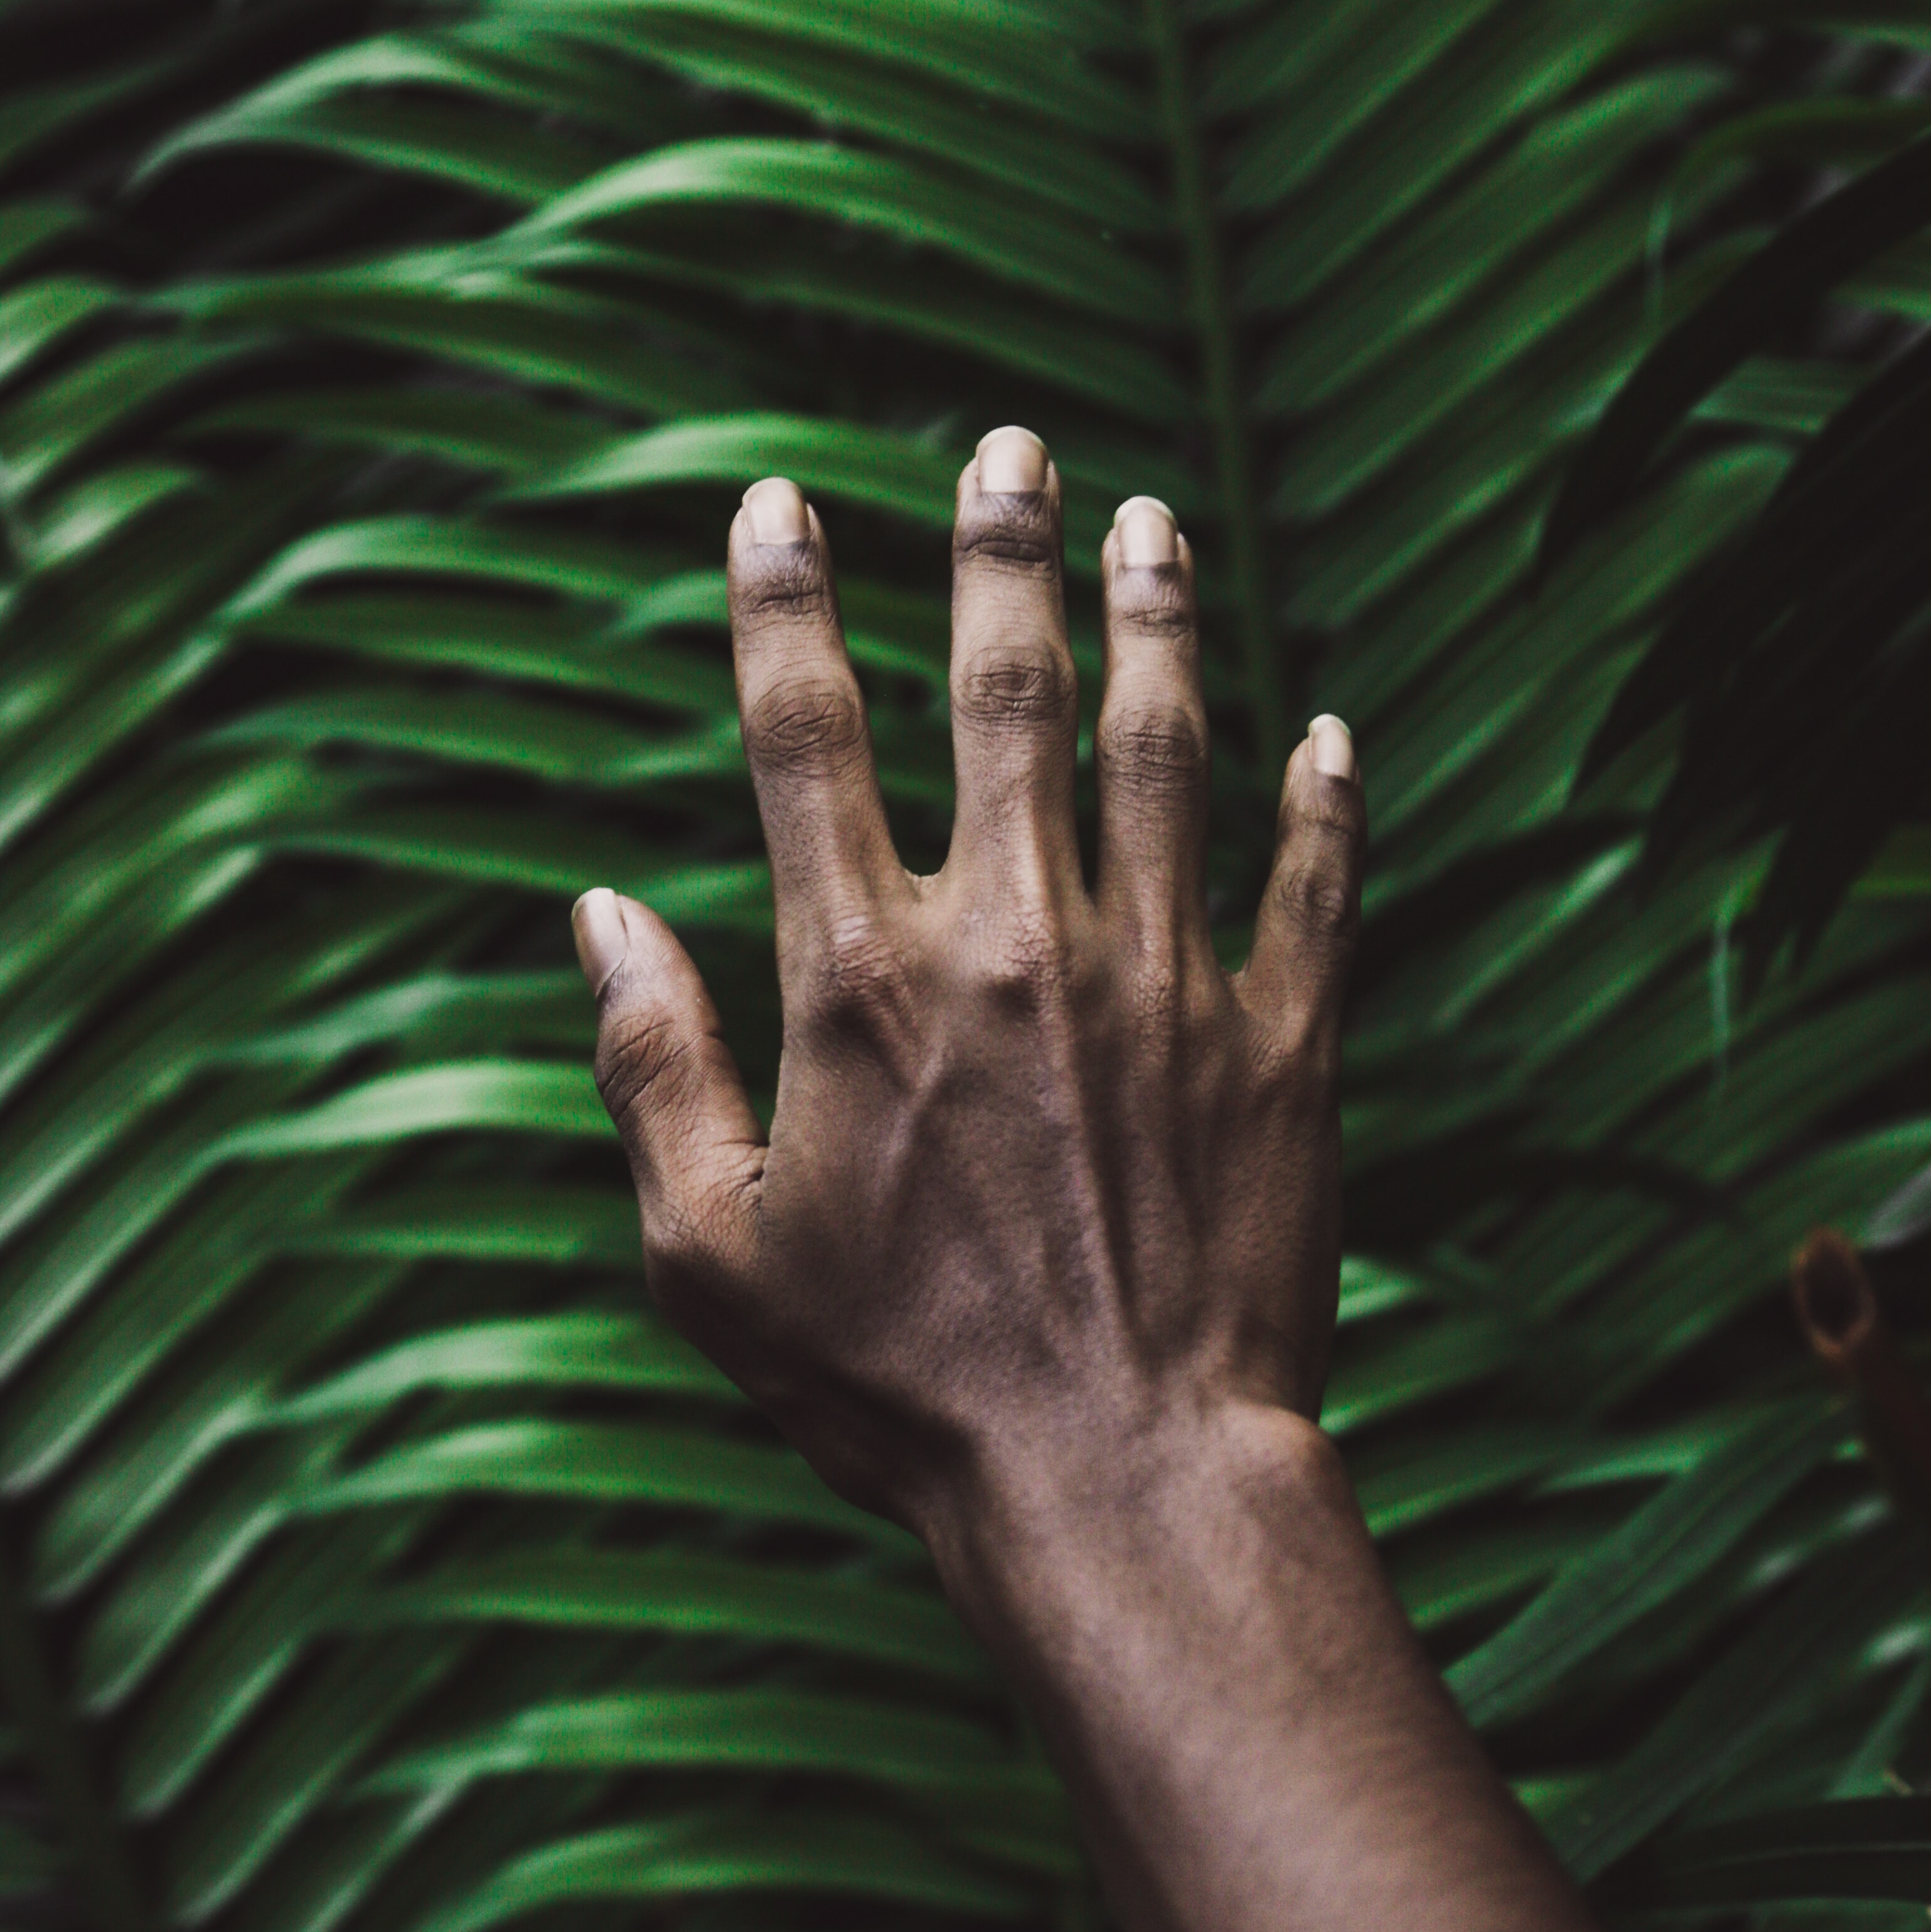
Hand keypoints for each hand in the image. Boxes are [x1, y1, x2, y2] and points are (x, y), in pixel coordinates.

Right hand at [570, 424, 1364, 1638]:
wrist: (1118, 1483)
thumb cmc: (893, 1387)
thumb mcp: (709, 1253)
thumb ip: (651, 1065)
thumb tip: (598, 908)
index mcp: (862, 979)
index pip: (804, 737)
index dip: (784, 605)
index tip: (777, 504)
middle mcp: (1014, 942)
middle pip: (1004, 693)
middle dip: (1001, 551)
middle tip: (1012, 448)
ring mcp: (1164, 983)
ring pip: (1166, 748)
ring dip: (1159, 618)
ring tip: (1153, 519)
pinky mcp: (1282, 1047)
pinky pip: (1315, 886)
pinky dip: (1326, 800)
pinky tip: (1332, 729)